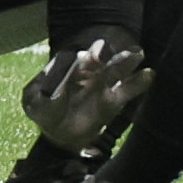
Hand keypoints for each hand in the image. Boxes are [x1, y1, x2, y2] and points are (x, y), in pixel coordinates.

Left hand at [20, 32, 154, 151]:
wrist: (58, 133)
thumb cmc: (44, 111)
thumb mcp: (34, 102)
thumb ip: (42, 92)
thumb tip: (53, 86)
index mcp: (66, 66)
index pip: (75, 58)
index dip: (81, 56)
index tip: (86, 56)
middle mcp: (87, 70)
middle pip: (99, 57)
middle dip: (105, 53)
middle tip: (110, 49)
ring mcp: (102, 84)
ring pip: (116, 69)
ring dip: (126, 61)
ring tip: (137, 54)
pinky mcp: (113, 100)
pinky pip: (127, 90)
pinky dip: (139, 82)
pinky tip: (149, 74)